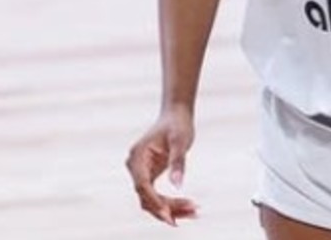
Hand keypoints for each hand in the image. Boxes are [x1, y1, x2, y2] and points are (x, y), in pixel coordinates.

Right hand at [125, 106, 198, 225]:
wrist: (176, 115)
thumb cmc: (177, 124)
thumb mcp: (181, 141)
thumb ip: (178, 162)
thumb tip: (177, 185)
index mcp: (138, 155)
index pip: (142, 185)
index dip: (155, 202)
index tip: (169, 215)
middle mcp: (136, 166)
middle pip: (146, 197)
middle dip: (166, 209)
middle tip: (192, 212)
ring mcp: (141, 172)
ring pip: (151, 200)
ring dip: (170, 209)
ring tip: (194, 211)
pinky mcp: (149, 175)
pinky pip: (157, 195)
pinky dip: (171, 203)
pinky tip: (189, 206)